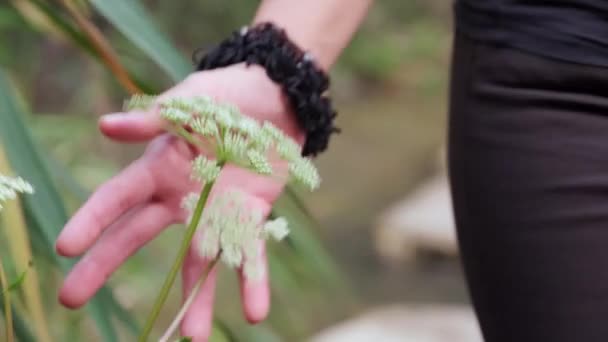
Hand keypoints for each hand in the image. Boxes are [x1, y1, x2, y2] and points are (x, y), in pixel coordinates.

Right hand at [55, 64, 302, 340]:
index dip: (91, 220)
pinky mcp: (251, 215)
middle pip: (137, 236)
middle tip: (71, 301)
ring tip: (196, 337)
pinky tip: (255, 312)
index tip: (64, 248)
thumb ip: (155, 120)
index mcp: (159, 167)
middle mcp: (180, 197)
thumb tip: (104, 125)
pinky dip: (253, 281)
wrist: (279, 100)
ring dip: (197, 298)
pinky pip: (249, 253)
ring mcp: (215, 211)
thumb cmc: (228, 95)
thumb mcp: (192, 102)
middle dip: (104, 265)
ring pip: (199, 261)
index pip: (117, 198)